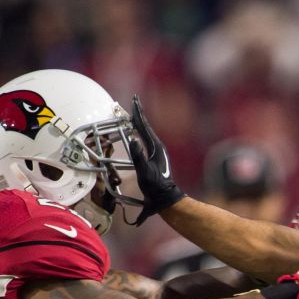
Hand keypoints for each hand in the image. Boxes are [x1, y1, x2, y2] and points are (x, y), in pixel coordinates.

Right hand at [126, 95, 185, 223]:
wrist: (165, 198)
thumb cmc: (155, 186)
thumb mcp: (144, 171)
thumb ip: (138, 155)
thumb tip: (133, 139)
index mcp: (155, 147)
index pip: (144, 126)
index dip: (138, 114)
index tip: (134, 102)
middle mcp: (157, 146)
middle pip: (146, 126)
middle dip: (139, 114)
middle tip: (134, 101)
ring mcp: (156, 151)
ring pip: (146, 132)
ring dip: (139, 122)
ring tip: (134, 113)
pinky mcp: (154, 156)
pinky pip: (145, 139)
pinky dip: (140, 132)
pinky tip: (137, 133)